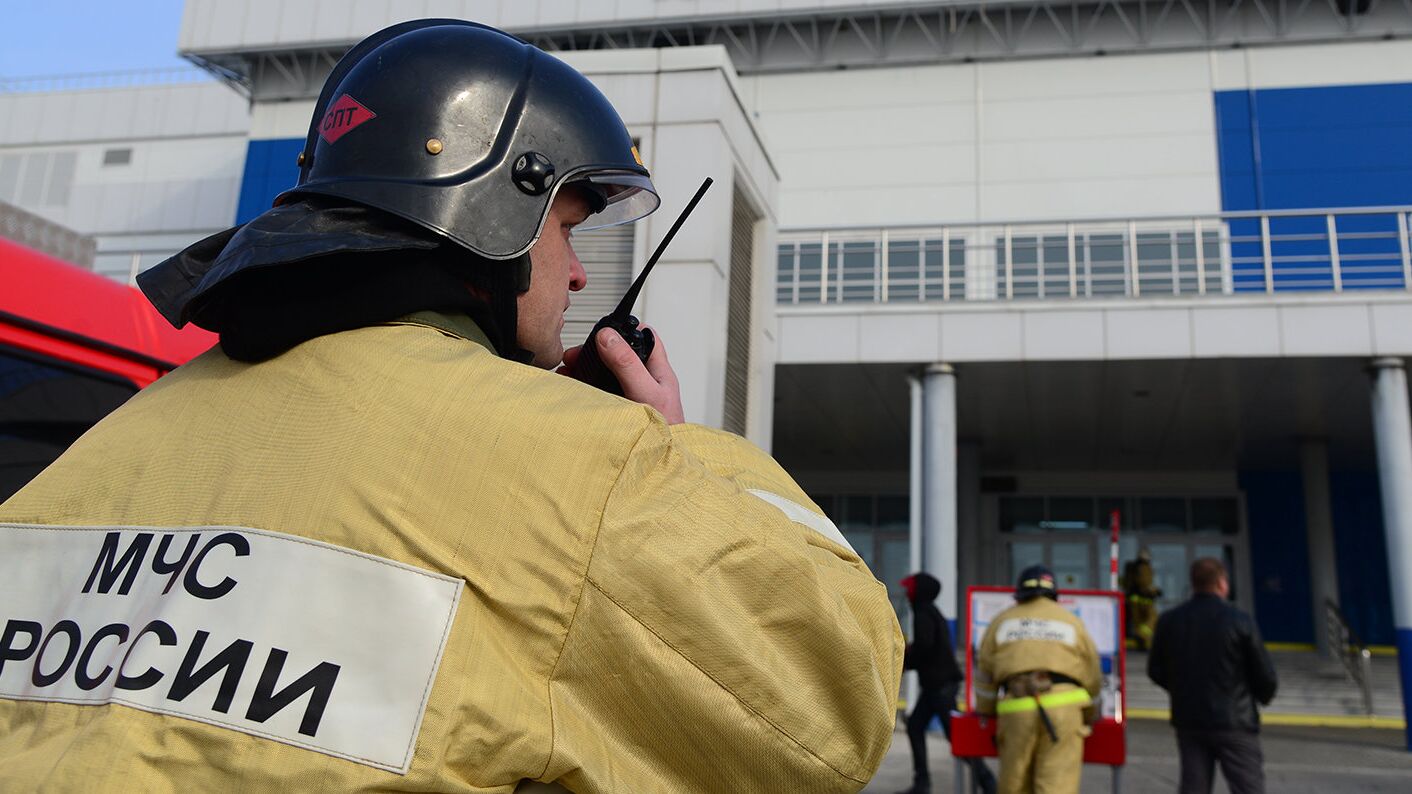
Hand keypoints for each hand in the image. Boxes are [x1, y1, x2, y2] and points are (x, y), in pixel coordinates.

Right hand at [559, 325, 684, 424]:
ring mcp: (632, 397)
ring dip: (587, 370)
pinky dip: (585, 389)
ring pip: (607, 375)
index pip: (646, 338)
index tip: (604, 329)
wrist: (659, 468)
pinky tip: (573, 389)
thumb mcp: (646, 391)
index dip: (627, 329)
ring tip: (568, 371)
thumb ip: (627, 364)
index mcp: (658, 371)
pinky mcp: (620, 412)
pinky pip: (600, 394)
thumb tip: (608, 337)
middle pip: (619, 355)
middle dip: (595, 351)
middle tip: (574, 355)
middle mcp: (645, 382)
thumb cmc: (666, 434)